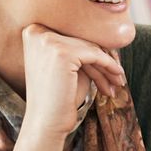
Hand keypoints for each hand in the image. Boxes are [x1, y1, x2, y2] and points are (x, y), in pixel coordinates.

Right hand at [19, 23, 125, 144]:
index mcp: (33, 31)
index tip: (107, 65)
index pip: (73, 36)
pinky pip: (96, 56)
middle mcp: (36, 32)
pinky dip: (110, 67)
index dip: (92, 51)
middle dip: (102, 61)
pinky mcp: (61, 52)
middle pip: (83, 41)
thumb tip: (108, 29)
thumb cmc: (60, 94)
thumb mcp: (69, 64)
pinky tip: (117, 79)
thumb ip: (80, 46)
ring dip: (107, 67)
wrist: (47, 121)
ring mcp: (47, 41)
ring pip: (91, 49)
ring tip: (117, 82)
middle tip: (117, 77)